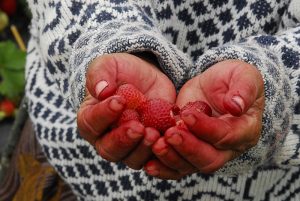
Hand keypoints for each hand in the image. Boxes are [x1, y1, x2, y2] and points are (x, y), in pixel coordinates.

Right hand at [77, 53, 175, 168]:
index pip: (91, 123)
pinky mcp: (150, 148)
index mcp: (91, 119)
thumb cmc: (123, 72)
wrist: (147, 79)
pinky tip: (168, 139)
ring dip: (142, 149)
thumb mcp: (109, 64)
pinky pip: (154, 158)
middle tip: (138, 127)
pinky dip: (161, 153)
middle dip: (123, 139)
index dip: (104, 114)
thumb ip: (100, 74)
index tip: (119, 102)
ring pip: (132, 159)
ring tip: (154, 133)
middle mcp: (107, 138)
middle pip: (109, 149)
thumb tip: (101, 91)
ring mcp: (130, 147)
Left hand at [145, 60, 264, 178]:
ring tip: (156, 145)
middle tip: (170, 134)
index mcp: (245, 130)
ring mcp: (206, 152)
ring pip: (190, 166)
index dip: (207, 128)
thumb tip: (236, 107)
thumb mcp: (243, 75)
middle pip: (209, 158)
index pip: (227, 136)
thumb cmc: (231, 80)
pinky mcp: (188, 152)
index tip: (187, 116)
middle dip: (188, 148)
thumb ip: (243, 88)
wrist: (214, 87)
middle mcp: (227, 148)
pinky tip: (148, 165)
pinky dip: (163, 168)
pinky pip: (177, 167)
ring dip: (172, 158)